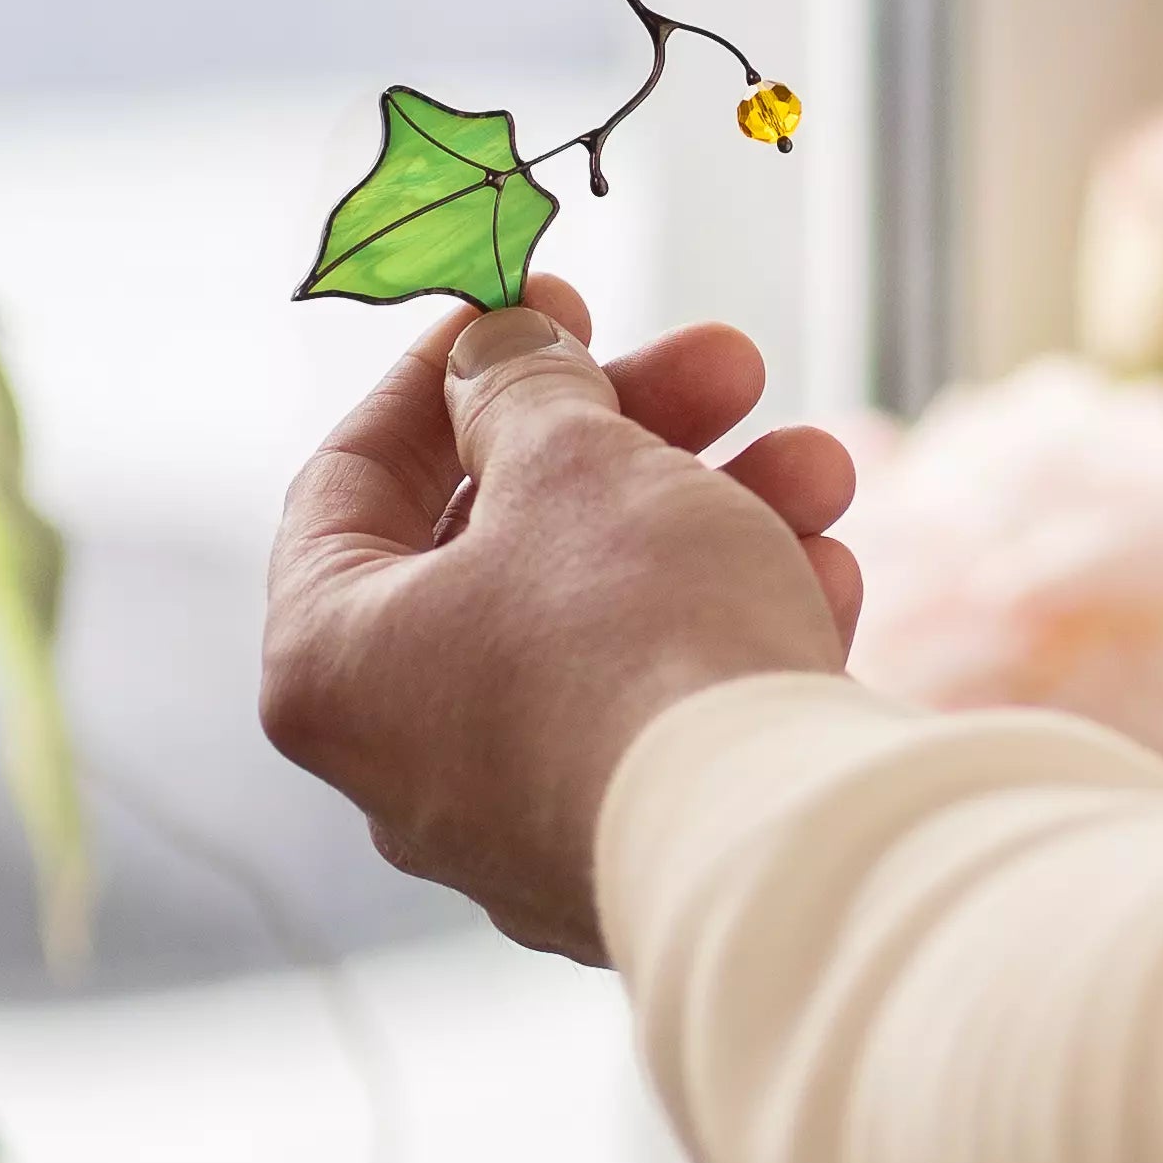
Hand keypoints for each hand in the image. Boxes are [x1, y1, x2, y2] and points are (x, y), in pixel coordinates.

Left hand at [261, 280, 862, 963]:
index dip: (445, 371)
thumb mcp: (569, 458)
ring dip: (716, 516)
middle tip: (727, 365)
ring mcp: (521, 821)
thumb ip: (521, 385)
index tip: (536, 303)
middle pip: (503, 541)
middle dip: (631, 432)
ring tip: (819, 468)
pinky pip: (668, 710)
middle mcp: (406, 759)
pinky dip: (737, 627)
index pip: (351, 479)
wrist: (776, 846)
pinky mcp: (634, 859)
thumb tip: (499, 354)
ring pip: (607, 619)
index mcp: (334, 662)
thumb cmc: (636, 636)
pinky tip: (828, 575)